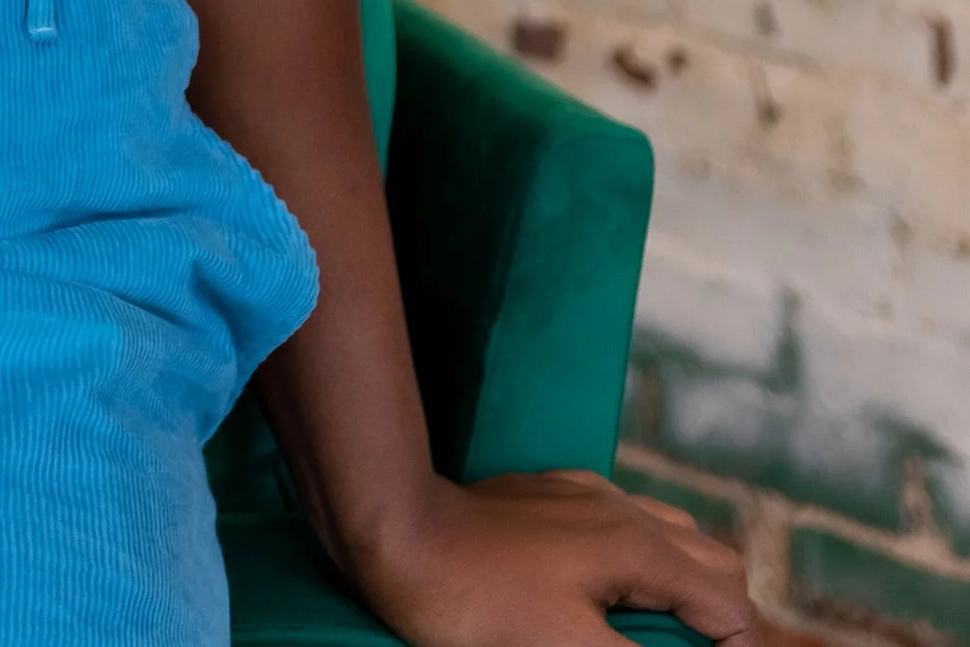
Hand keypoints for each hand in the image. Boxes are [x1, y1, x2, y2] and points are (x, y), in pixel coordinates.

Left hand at [347, 466, 754, 646]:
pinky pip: (621, 520)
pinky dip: (640, 558)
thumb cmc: (478, 603)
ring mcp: (583, 496)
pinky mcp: (549, 496)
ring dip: (684, 584)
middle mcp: (621, 508)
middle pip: (713, 559)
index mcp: (637, 544)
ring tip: (666, 636)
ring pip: (670, 532)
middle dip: (722, 616)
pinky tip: (610, 591)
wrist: (398, 534)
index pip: (729, 602)